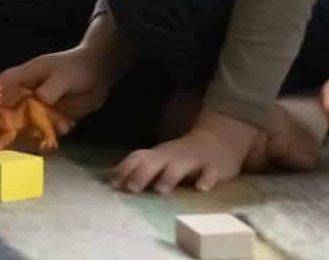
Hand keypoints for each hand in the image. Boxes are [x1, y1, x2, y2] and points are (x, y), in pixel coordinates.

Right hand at [0, 46, 115, 129]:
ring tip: (50, 130)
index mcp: (24, 78)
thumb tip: (39, 100)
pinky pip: (45, 131)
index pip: (1, 90)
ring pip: (27, 125)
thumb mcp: (62, 76)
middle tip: (19, 137)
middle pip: (10, 112)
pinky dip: (53, 134)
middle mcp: (28, 94)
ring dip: (35, 133)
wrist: (99, 71)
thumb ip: (51, 89)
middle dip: (12, 126)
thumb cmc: (76, 67)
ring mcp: (39, 107)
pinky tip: (67, 125)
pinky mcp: (52, 118)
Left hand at [111, 110, 258, 193]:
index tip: (113, 184)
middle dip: (142, 174)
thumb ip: (139, 167)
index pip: (138, 157)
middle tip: (132, 188)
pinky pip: (210, 173)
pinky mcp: (213, 167)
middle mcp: (173, 156)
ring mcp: (193, 161)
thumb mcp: (160, 158)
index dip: (125, 169)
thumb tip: (110, 178)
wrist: (218, 139)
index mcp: (158, 155)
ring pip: (181, 167)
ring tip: (161, 189)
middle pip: (155, 162)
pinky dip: (206, 180)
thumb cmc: (182, 155)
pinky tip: (201, 188)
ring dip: (170, 176)